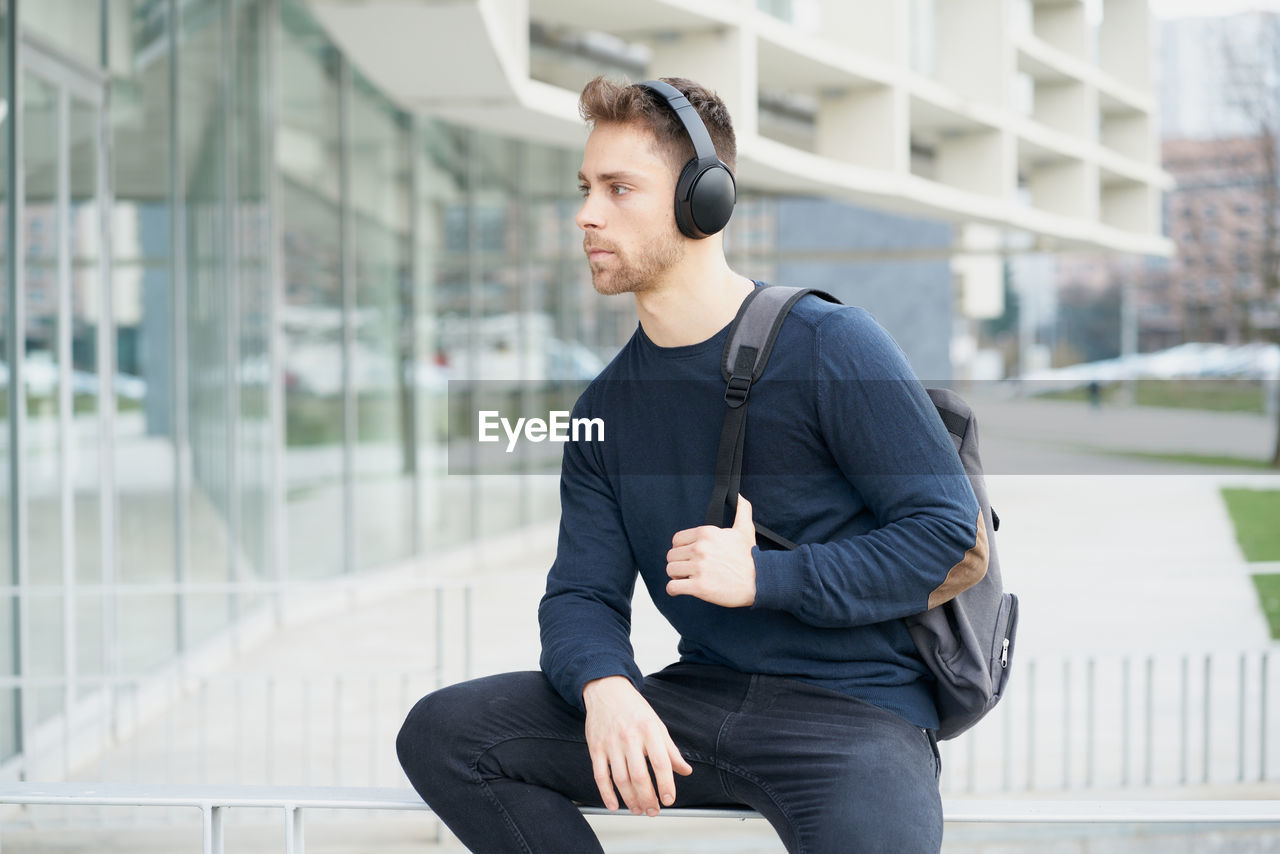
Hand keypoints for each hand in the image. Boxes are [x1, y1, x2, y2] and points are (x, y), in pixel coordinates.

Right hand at [583, 676, 692, 815]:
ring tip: (638, 809)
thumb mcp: (657, 724)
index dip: (666, 785)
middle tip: (653, 810)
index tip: (669, 799)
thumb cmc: (633, 708)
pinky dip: (606, 794)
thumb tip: (685, 770)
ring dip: (630, 799)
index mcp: (649, 730)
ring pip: (620, 779)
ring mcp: (610, 743)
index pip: (660, 763)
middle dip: (648, 799)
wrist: (606, 690)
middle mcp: (629, 737)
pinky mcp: (595, 748)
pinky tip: (614, 804)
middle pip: (639, 776)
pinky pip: (600, 776)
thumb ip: (671, 750)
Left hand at [665, 495, 756, 606]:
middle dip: (679, 563)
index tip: (689, 556)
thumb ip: (741, 509)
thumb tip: (738, 496)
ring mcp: (699, 568)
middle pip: (672, 555)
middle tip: (689, 569)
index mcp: (706, 533)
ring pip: (670, 570)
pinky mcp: (699, 587)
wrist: (760, 581)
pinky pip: (673, 587)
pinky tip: (681, 589)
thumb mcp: (745, 529)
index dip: (681, 549)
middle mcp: (700, 548)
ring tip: (687, 579)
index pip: (677, 540)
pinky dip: (674, 589)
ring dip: (676, 576)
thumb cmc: (751, 557)